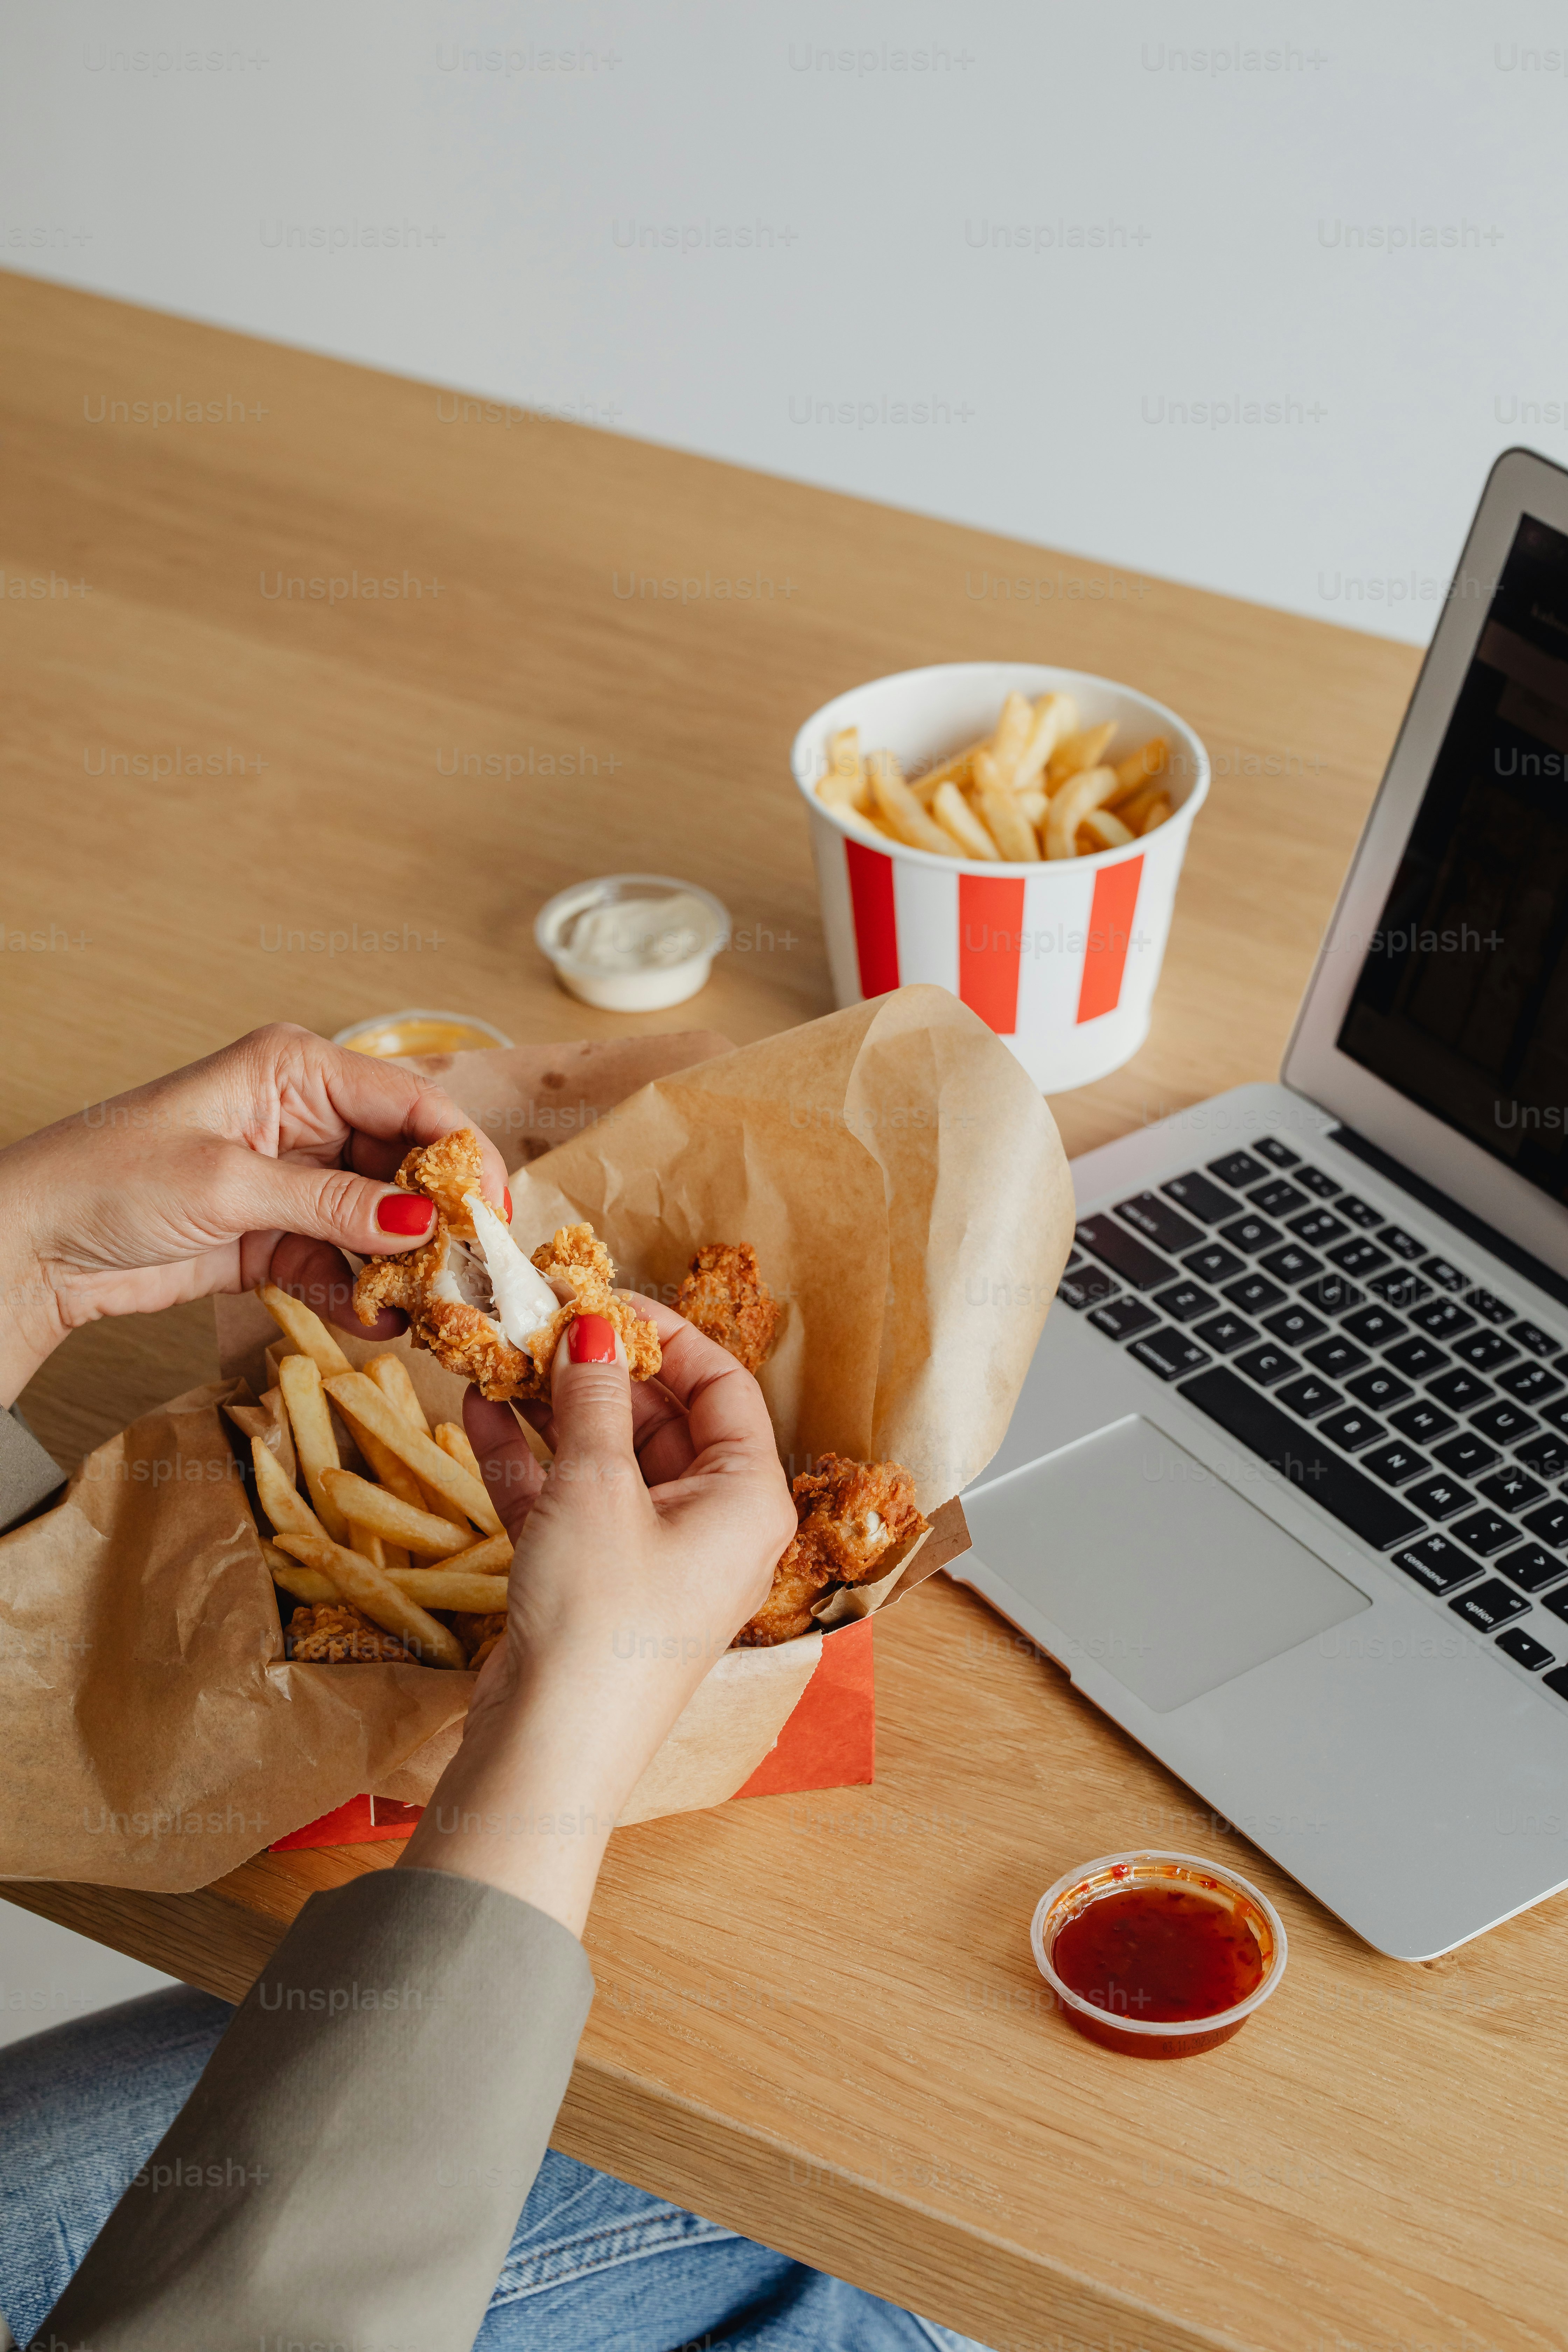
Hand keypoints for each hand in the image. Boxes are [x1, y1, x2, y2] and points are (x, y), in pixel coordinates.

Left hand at [0, 1023, 507, 1405]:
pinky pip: (342, 1262)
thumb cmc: (109, 1178)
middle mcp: (306, 1116)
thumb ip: (332, 1204)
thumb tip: (421, 1222)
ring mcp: (294, 1178)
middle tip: (474, 1274)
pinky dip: (361, 1293)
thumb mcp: (229, 1184)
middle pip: (407, 1165)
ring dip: (405, 1266)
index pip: (412, 1104)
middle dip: (441, 1220)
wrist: (34, 1244)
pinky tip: (376, 1321)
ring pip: (381, 1219)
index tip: (494, 1213)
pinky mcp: (277, 1235)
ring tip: (431, 1309)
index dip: (463, 1156)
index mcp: (297, 1070)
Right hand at [399, 1295, 796, 1935]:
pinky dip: (530, 1459)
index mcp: (747, 1497)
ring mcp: (653, 1554)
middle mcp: (713, 1523)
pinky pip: (570, 1499)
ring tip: (497, 1351)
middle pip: (663, 1418)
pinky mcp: (598, 1580)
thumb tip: (598, 1326)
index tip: (605, 1297)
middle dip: (597, 1368)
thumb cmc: (599, 1621)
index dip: (666, 1333)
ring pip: (608, 1457)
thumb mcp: (596, 1488)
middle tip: (537, 1319)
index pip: (723, 1386)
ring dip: (554, 1407)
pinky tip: (480, 1409)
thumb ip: (593, 1399)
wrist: (550, 1751)